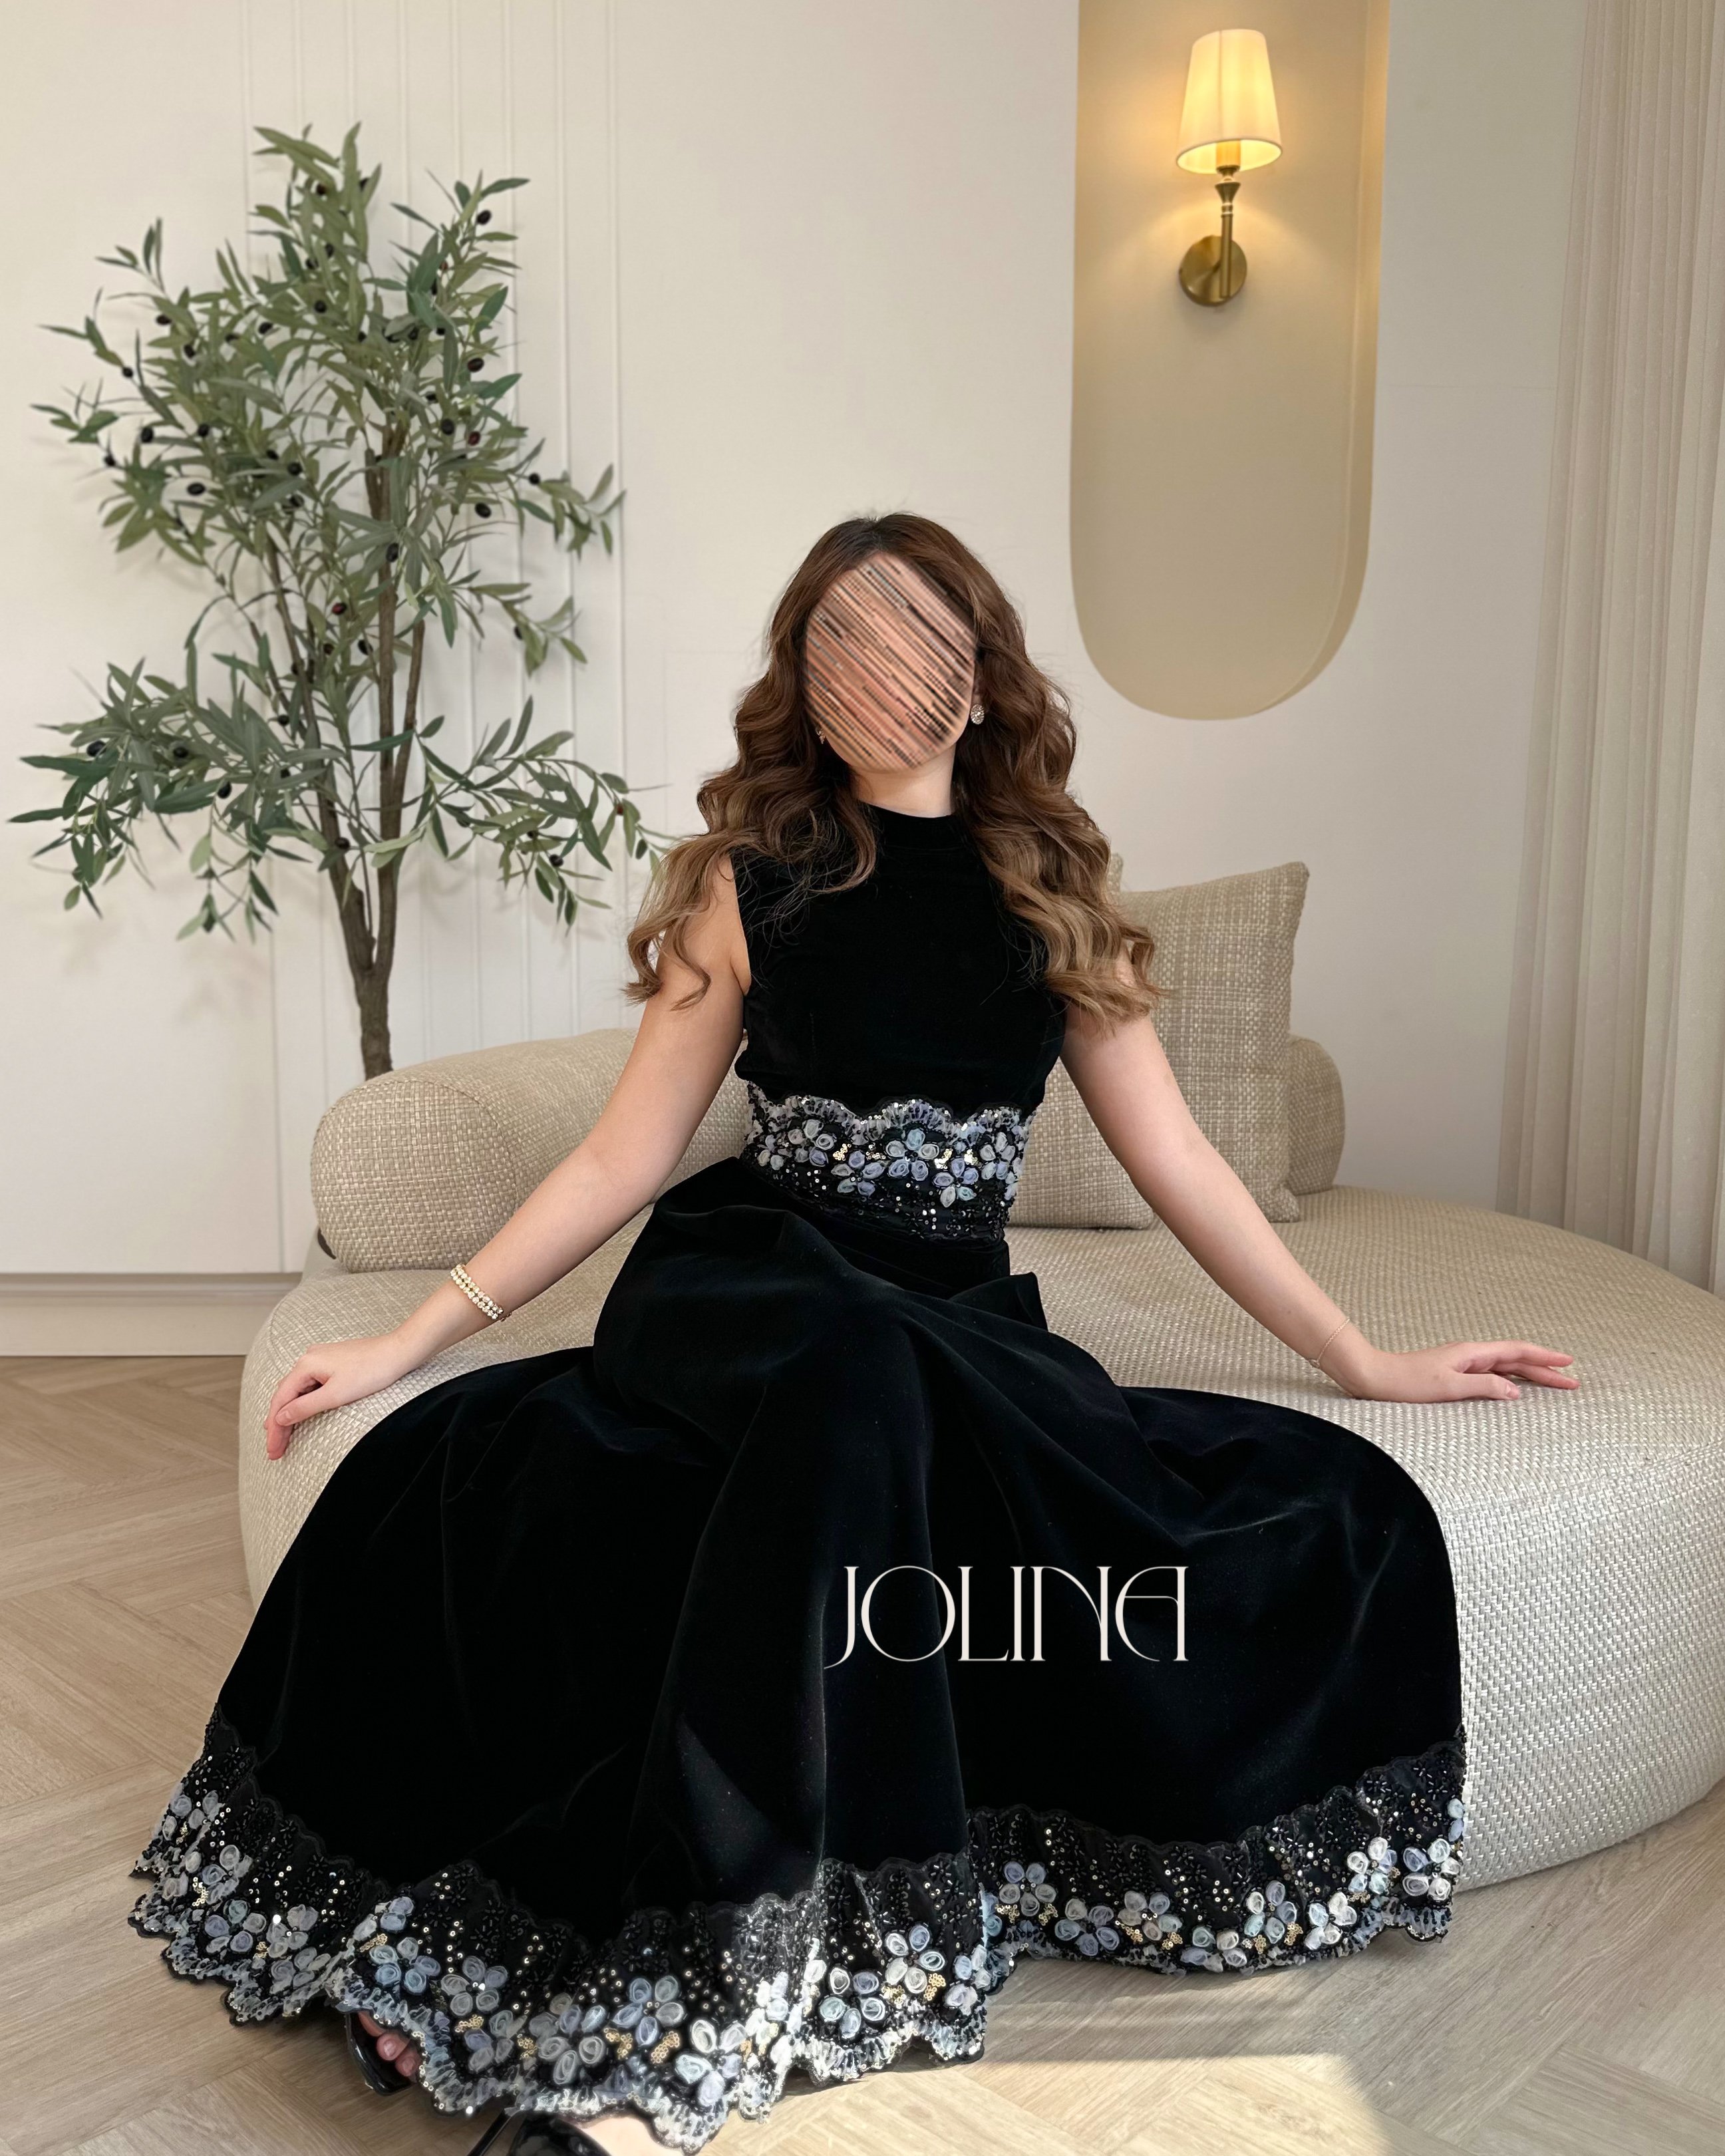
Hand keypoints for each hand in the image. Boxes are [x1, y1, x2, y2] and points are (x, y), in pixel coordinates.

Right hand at [264, 1333, 415, 1458]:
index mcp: (306, 1364)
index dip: (274, 1428)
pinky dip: (302, 1403)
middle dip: (278, 1424)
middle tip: (275, 1449)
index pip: (280, 1401)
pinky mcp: (332, 1364)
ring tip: (282, 1437)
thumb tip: (281, 1417)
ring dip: (289, 1414)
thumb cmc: (372, 1370)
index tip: (273, 1449)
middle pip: (285, 1396)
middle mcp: (309, 1358)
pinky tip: (299, 1414)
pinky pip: (309, 1386)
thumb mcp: (335, 1395)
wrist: (398, 1352)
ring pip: (297, 1391)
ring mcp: (320, 1359)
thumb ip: (304, 1408)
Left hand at [1332, 1333, 1577, 1404]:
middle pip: (1516, 1359)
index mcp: (1472, 1353)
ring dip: (1530, 1375)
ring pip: (1505, 1367)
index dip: (1545, 1357)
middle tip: (1572, 1382)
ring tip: (1554, 1384)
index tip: (1569, 1362)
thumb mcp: (1448, 1387)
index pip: (1517, 1351)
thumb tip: (1516, 1392)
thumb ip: (1484, 1387)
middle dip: (1545, 1369)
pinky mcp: (1454, 1374)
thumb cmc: (1407, 1382)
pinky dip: (1510, 1380)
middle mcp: (1470, 1355)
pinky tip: (1516, 1388)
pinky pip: (1491, 1375)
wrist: (1374, 1377)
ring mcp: (1462, 1364)